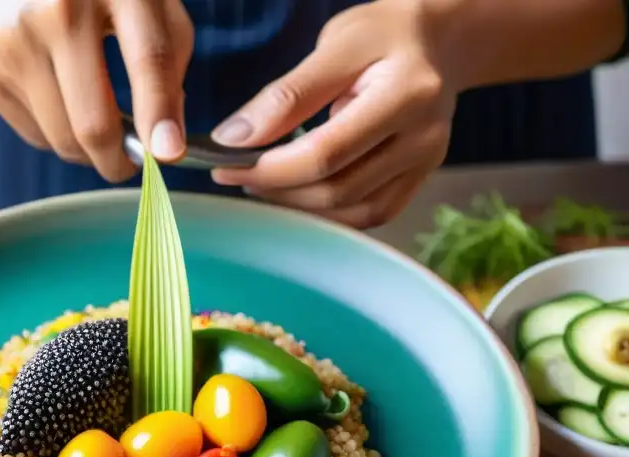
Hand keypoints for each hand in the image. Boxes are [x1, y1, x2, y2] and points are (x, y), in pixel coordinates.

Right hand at [0, 0, 193, 181]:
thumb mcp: (150, 3)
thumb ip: (169, 60)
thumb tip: (161, 140)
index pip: (147, 59)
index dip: (159, 114)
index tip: (168, 154)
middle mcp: (56, 12)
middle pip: (93, 123)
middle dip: (119, 160)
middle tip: (132, 162)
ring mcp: (14, 43)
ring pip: (62, 141)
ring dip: (89, 152)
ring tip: (99, 124)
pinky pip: (36, 136)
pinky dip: (58, 135)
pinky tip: (62, 102)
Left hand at [210, 0, 456, 228]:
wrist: (438, 42)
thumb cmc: (385, 35)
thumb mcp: (336, 45)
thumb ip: (288, 94)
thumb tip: (235, 138)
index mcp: (406, 95)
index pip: (326, 153)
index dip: (269, 168)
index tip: (225, 165)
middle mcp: (423, 138)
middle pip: (337, 189)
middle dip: (277, 189)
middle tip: (238, 174)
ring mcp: (426, 165)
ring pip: (351, 211)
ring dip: (297, 206)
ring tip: (263, 184)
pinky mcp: (420, 180)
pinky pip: (369, 215)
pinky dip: (327, 214)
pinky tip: (298, 195)